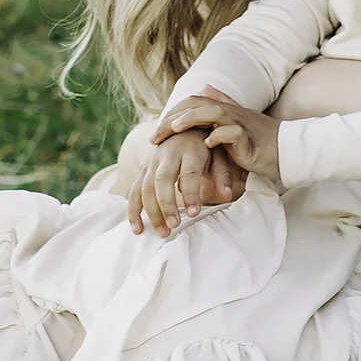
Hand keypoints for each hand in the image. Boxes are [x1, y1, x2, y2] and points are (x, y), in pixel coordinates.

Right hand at [115, 126, 235, 235]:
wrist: (185, 127)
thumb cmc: (206, 146)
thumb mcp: (219, 155)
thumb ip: (223, 175)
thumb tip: (227, 195)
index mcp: (190, 150)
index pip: (189, 173)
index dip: (191, 193)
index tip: (195, 213)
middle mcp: (167, 154)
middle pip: (162, 180)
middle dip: (166, 204)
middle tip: (174, 226)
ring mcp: (152, 162)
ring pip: (146, 187)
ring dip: (151, 212)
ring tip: (163, 232)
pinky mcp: (143, 170)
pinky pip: (134, 191)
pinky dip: (134, 211)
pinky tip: (138, 229)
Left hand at [164, 86, 282, 190]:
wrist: (286, 150)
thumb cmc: (259, 141)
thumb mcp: (235, 122)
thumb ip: (220, 104)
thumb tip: (204, 88)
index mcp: (223, 110)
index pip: (192, 102)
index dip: (172, 113)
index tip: (156, 133)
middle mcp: (229, 113)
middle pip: (196, 105)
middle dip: (173, 119)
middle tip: (155, 137)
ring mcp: (239, 124)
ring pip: (212, 113)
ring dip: (191, 119)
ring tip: (174, 130)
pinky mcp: (248, 139)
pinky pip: (232, 133)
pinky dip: (218, 136)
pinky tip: (206, 143)